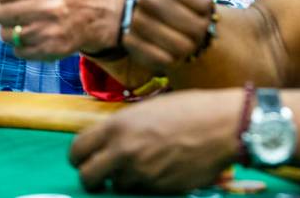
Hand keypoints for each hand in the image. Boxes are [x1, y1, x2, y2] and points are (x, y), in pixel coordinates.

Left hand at [0, 0, 123, 59]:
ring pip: (7, 32)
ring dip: (17, 25)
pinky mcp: (50, 51)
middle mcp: (51, 6)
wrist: (98, 12)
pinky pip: (18, 50)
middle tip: (32, 0)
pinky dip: (25, 43)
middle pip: (0, 11)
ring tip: (37, 15)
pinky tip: (42, 30)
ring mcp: (51, 31)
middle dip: (12, 6)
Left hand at [70, 88, 243, 192]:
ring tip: (144, 164)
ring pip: (117, 187)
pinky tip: (161, 169)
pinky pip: (141, 193)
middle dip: (92, 178)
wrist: (222, 125)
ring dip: (124, 180)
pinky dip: (145, 186)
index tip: (85, 158)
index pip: (77, 150)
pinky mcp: (159, 191)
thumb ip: (123, 127)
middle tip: (102, 174)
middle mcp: (123, 152)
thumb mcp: (147, 110)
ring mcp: (142, 174)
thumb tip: (109, 142)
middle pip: (87, 177)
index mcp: (117, 126)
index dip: (78, 157)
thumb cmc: (189, 109)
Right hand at [123, 0, 222, 71]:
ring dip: (189, 44)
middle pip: (192, 27)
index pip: (201, 2)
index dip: (209, 5)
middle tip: (195, 19)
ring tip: (185, 32)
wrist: (174, 14)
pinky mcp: (131, 45)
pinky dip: (173, 58)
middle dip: (201, 27)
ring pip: (179, 46)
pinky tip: (171, 46)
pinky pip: (164, 60)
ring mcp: (135, 22)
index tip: (204, 1)